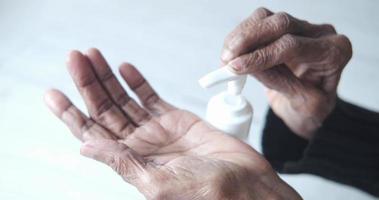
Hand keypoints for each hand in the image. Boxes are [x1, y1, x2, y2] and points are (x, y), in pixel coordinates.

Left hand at [45, 49, 300, 199]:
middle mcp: (139, 144)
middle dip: (88, 84)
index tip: (54, 94)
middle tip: (75, 59)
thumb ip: (122, 162)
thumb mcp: (156, 183)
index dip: (71, 114)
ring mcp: (157, 130)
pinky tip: (124, 68)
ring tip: (93, 57)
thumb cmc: (205, 194)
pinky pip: (150, 97)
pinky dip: (137, 81)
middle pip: (105, 109)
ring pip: (124, 99)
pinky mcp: (176, 118)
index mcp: (130, 161)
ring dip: (108, 78)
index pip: (91, 134)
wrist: (244, 185)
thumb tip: (85, 148)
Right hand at [221, 7, 351, 138]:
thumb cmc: (312, 107)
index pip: (292, 45)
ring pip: (266, 18)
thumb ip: (278, 82)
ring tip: (226, 57)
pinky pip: (258, 22)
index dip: (261, 55)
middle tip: (227, 58)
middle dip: (248, 39)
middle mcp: (320, 34)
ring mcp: (301, 28)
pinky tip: (232, 51)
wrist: (309, 106)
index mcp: (333, 53)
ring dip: (241, 36)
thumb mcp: (302, 104)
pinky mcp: (283, 28)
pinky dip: (240, 35)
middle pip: (280, 23)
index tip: (236, 67)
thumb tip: (244, 65)